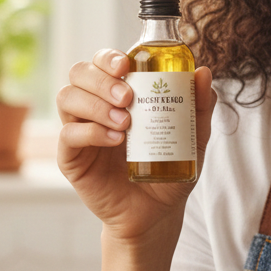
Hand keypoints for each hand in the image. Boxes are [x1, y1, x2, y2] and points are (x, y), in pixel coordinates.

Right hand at [57, 49, 215, 242]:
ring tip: (125, 122)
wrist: (158, 213)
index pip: (102, 63)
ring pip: (67, 98)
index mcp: (118, 95)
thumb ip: (199, 107)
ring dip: (95, 104)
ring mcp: (80, 131)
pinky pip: (68, 135)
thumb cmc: (170, 170)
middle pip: (79, 74)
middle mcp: (94, 108)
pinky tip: (116, 140)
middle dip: (101, 79)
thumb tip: (203, 72)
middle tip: (128, 97)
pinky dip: (91, 132)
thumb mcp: (193, 138)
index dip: (108, 57)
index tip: (127, 65)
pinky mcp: (72, 158)